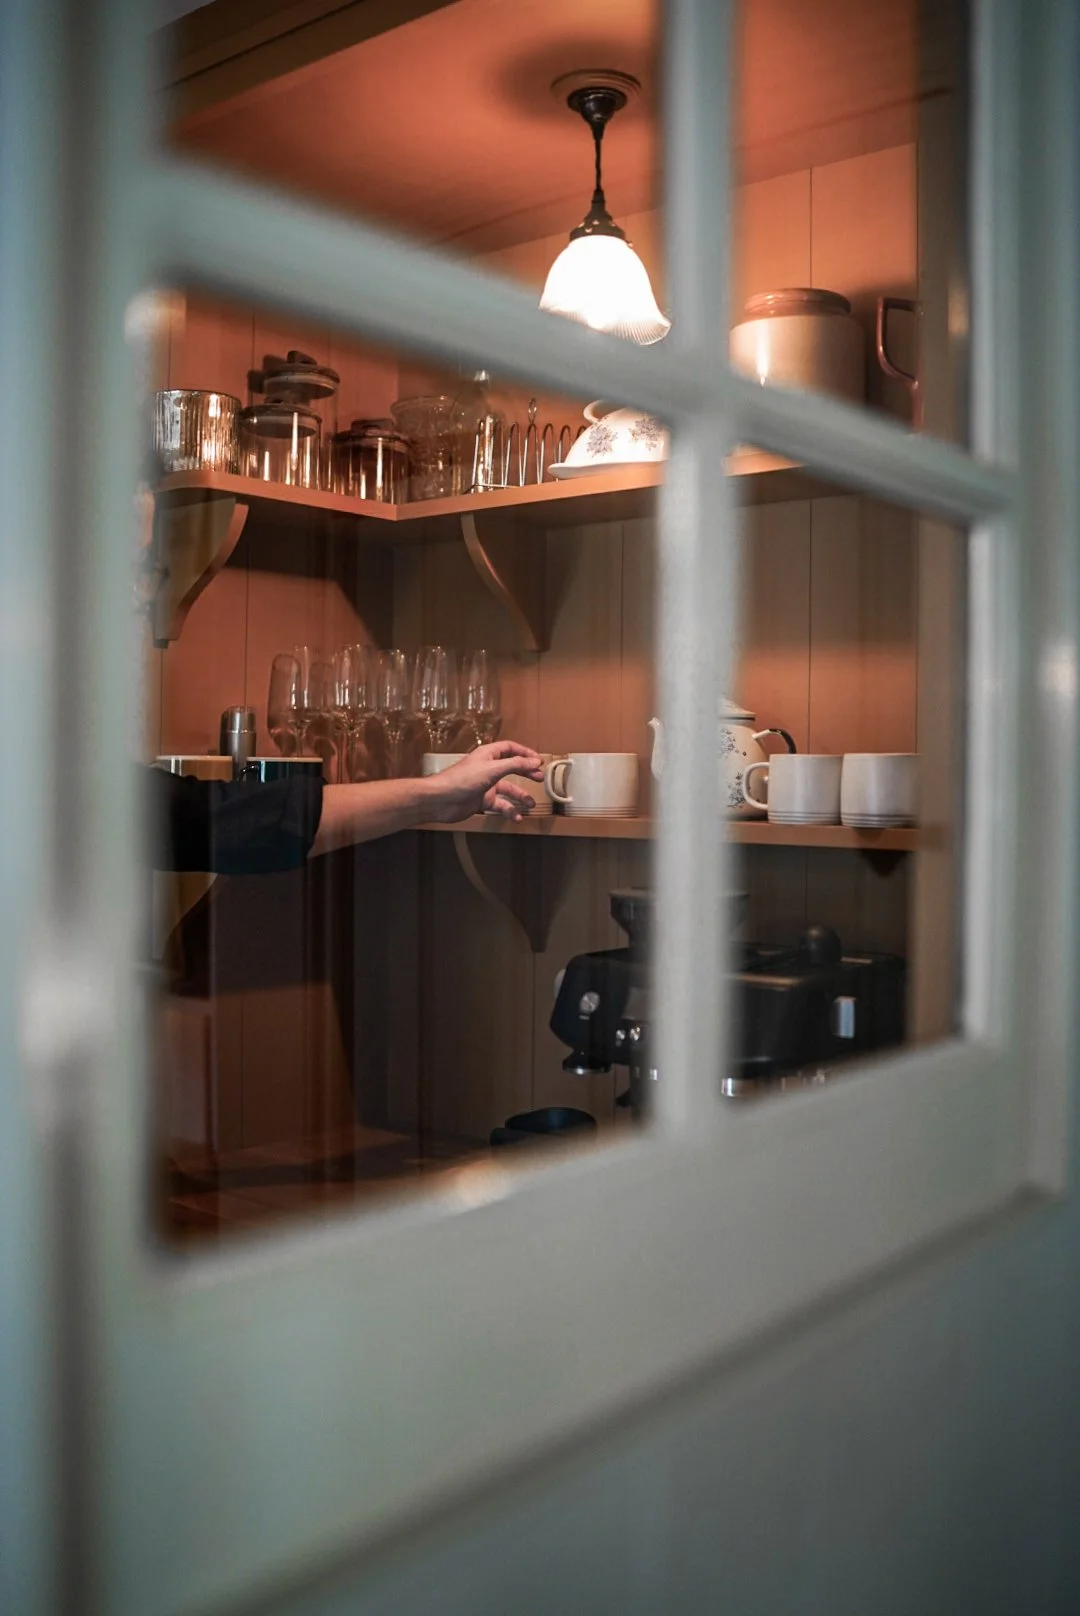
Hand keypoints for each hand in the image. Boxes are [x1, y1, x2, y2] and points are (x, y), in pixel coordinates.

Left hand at [424, 741, 543, 822]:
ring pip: (507, 790)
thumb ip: (516, 765)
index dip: (524, 752)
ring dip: (520, 796)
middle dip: (526, 773)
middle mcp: (487, 768)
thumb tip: (536, 761)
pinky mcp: (482, 801)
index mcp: (488, 755)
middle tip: (540, 779)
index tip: (539, 760)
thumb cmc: (463, 780)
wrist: (440, 800)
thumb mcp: (493, 769)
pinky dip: (509, 811)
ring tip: (531, 804)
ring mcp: (485, 786)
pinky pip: (500, 805)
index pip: (509, 748)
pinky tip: (517, 817)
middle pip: (511, 768)